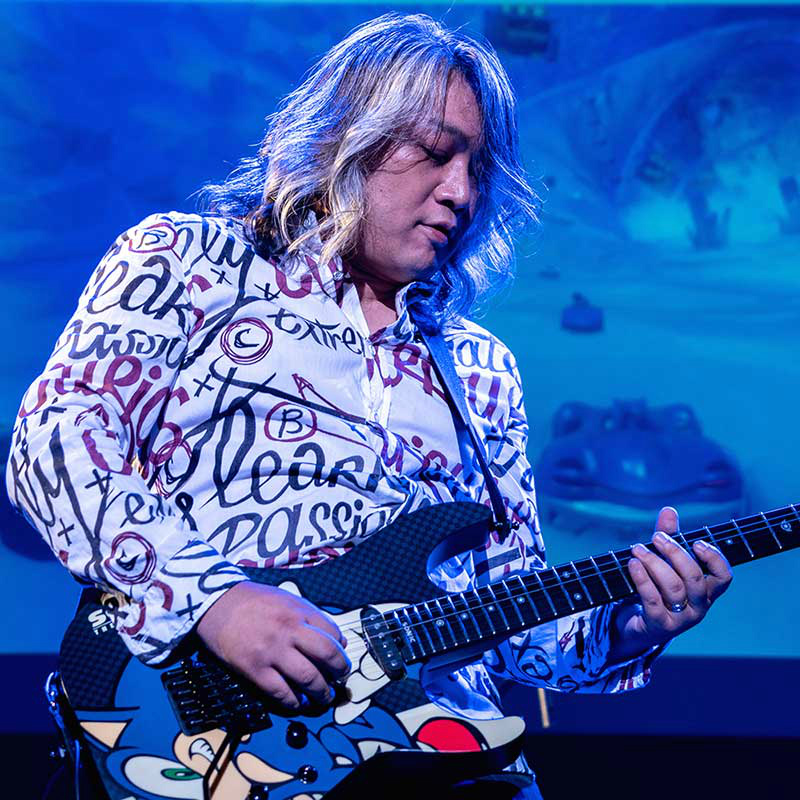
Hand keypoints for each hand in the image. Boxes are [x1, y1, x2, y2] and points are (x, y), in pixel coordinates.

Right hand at [196, 581, 349, 709]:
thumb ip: (309, 616)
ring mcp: (272, 651)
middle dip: (339, 671)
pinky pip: (281, 692)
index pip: (332, 633)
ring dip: (321, 692)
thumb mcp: (286, 599)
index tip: (340, 658)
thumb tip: (334, 639)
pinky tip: (298, 702)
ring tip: (323, 696)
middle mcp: (290, 630)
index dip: (341, 649)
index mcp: (299, 611)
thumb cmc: (252, 601)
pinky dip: (294, 701)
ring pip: (308, 678)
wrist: (215, 604)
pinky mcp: (255, 669)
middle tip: (339, 679)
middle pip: (327, 655)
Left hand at [612, 507, 732, 656]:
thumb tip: (669, 509)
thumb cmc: (655, 589)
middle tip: (656, 537)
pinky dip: (642, 579)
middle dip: (675, 553)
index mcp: (705, 591)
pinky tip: (632, 564)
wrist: (636, 626)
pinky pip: (653, 601)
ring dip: (654, 563)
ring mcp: (680, 620)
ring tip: (637, 549)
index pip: (724, 577)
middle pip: (694, 577)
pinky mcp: (658, 626)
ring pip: (673, 587)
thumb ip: (667, 537)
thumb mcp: (662, 561)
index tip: (696, 542)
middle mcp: (698, 607)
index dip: (715, 558)